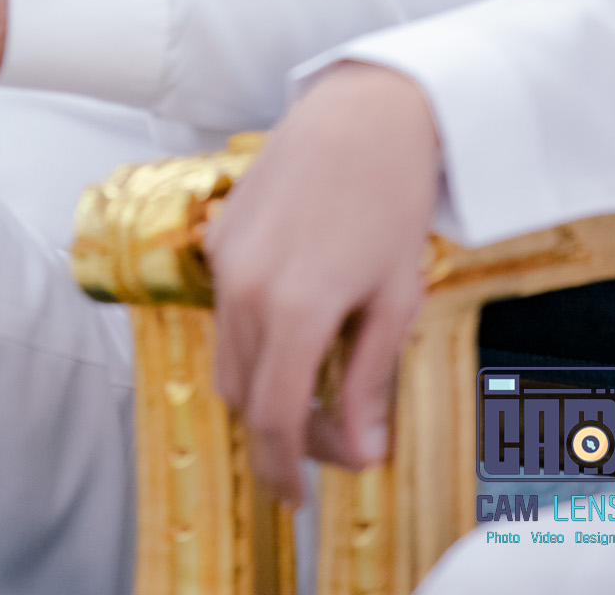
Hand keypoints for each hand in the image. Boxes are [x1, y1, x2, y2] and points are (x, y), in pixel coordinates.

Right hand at [205, 62, 440, 504]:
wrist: (361, 115)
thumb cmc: (390, 201)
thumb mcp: (396, 300)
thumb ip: (368, 380)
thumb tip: (361, 451)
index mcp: (295, 310)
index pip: (277, 419)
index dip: (287, 469)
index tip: (300, 499)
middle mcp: (245, 288)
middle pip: (243, 396)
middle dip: (281, 435)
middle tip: (331, 439)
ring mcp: (224, 259)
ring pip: (227, 357)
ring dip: (262, 389)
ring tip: (315, 388)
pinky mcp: (219, 236)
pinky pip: (224, 311)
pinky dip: (251, 341)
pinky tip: (297, 327)